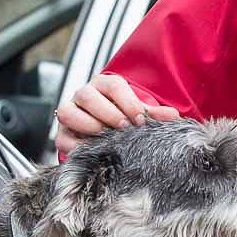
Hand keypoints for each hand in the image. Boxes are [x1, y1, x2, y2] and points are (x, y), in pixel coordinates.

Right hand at [53, 74, 180, 153]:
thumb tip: (174, 116)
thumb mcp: (139, 115)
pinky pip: (61, 138)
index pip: (112, 85)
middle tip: (123, 128)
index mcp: (104, 86)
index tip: (140, 119)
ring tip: (105, 137)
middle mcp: (84, 96)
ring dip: (87, 124)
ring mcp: (70, 114)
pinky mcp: (62, 134)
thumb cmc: (124, 119)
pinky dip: (75, 146)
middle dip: (107, 112)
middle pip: (87, 95)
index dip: (127, 101)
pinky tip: (92, 152)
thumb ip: (154, 115)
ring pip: (67, 112)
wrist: (106, 136)